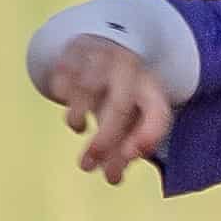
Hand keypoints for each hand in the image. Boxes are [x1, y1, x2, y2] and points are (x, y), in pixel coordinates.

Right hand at [47, 37, 173, 184]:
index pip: (157, 114)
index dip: (147, 137)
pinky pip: (66, 73)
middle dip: (104, 139)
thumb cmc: (122, 94)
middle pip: (120, 106)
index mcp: (150, 90)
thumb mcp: (130, 120)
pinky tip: (65, 94)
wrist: (107, 42)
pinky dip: (62, 90)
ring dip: (78, 117)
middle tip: (87, 166)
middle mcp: (130, 72)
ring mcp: (103, 58)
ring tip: (79, 127)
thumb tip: (112, 178)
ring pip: (88, 89)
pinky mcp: (77, 49)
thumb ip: (123, 152)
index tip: (130, 157)